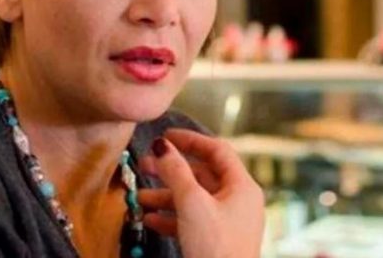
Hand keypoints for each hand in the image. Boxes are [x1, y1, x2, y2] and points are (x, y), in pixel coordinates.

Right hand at [138, 129, 263, 257]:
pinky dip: (171, 218)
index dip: (191, 140)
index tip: (166, 136)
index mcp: (242, 187)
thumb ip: (176, 171)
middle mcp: (238, 202)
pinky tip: (150, 220)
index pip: (217, 150)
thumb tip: (163, 145)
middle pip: (202, 175)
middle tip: (145, 165)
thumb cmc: (216, 249)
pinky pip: (192, 221)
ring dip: (166, 196)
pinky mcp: (216, 242)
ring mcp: (228, 223)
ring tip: (140, 197)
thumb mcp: (192, 203)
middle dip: (171, 170)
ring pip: (194, 200)